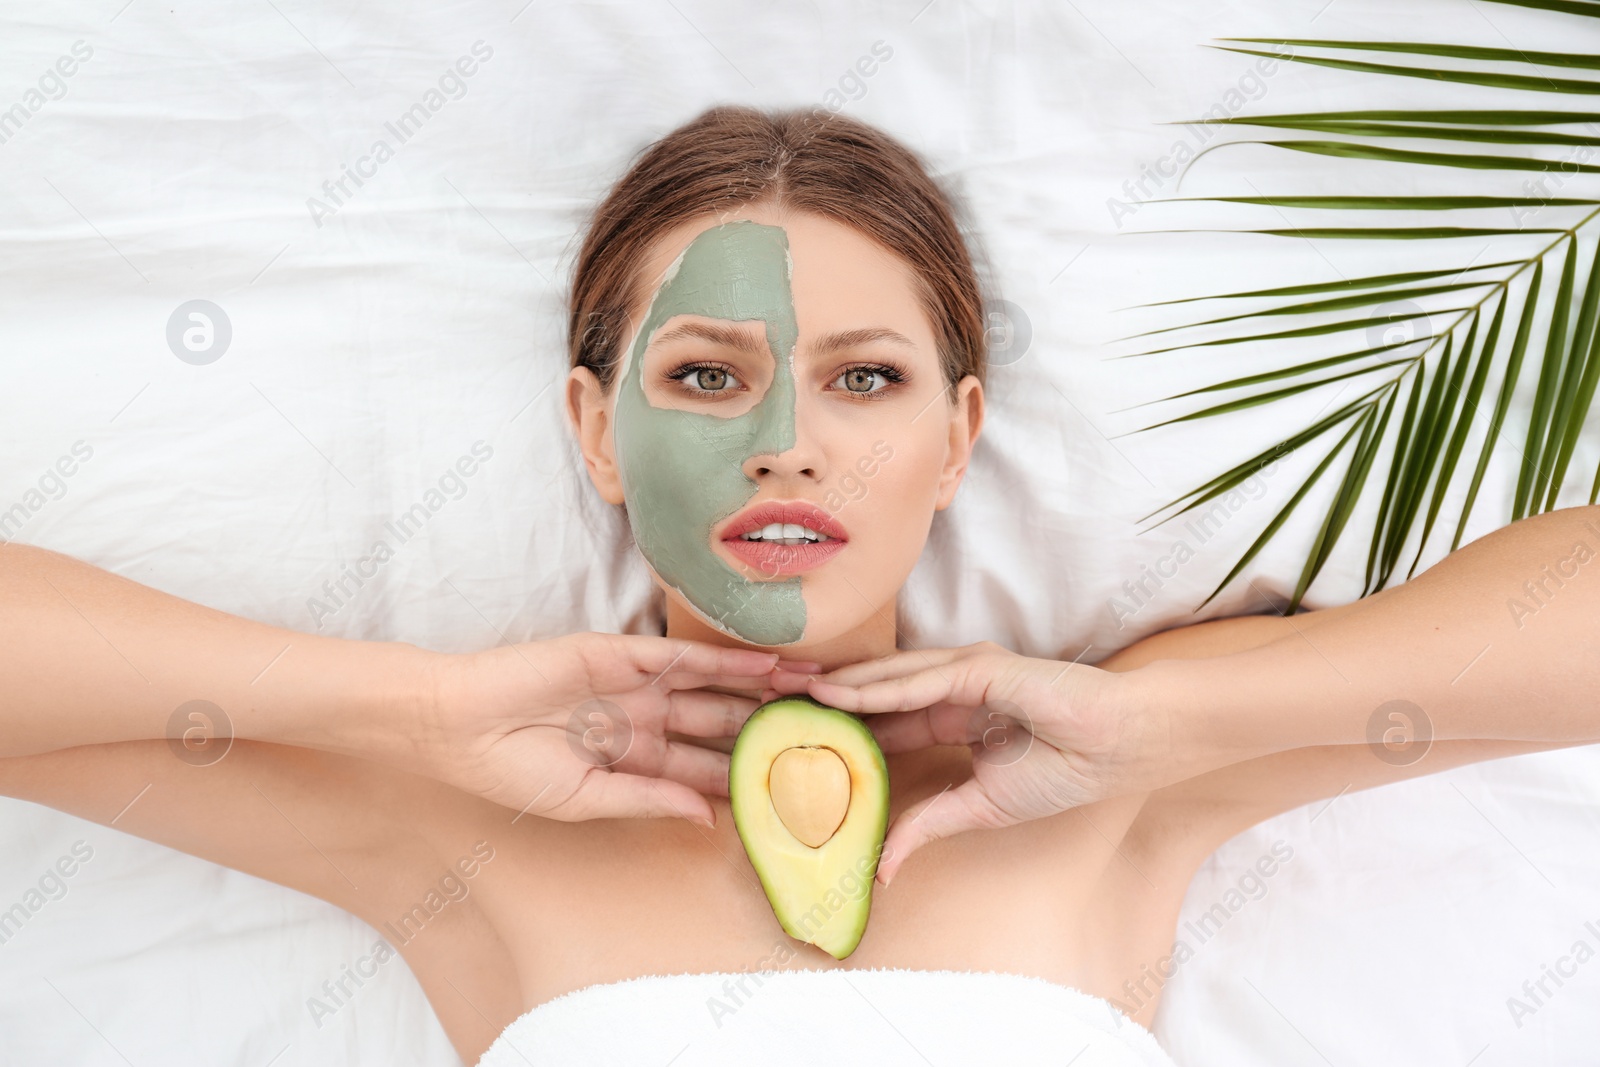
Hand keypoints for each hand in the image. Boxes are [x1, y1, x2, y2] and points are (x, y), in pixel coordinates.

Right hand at [414, 632, 819, 826]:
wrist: (460, 724)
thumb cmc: (512, 771)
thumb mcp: (586, 800)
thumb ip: (649, 800)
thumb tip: (708, 819)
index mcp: (637, 760)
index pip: (707, 770)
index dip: (751, 776)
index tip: (801, 784)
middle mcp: (646, 720)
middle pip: (724, 725)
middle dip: (773, 727)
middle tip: (828, 730)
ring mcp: (638, 685)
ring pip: (716, 687)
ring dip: (764, 689)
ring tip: (818, 691)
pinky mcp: (623, 654)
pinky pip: (685, 657)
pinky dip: (726, 660)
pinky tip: (767, 666)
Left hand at [771, 642, 1159, 885]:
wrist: (1118, 747)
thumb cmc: (1064, 770)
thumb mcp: (979, 809)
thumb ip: (928, 827)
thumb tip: (883, 871)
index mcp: (948, 719)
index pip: (877, 722)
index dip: (833, 728)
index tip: (783, 735)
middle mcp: (948, 690)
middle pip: (869, 693)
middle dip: (816, 697)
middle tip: (759, 700)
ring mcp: (963, 674)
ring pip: (883, 680)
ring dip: (831, 685)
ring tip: (779, 689)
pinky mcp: (981, 669)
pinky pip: (918, 680)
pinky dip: (874, 687)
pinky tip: (834, 693)